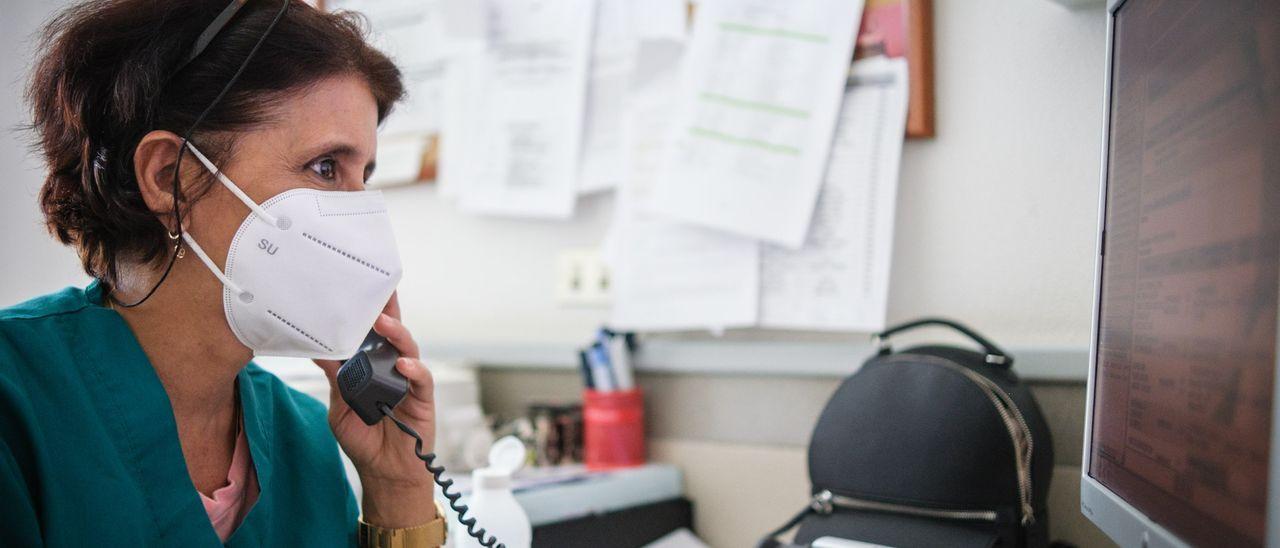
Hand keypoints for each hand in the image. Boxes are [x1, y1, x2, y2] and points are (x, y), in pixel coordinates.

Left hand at [314, 292, 438, 527]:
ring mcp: (409, 382)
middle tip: (380, 292)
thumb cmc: (363, 439)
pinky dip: (413, 370)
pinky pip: (422, 379)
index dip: (371, 312)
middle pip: (394, 334)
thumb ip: (335, 379)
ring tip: (385, 324)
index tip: (363, 288)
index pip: (373, 335)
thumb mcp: (339, 407)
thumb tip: (318, 351)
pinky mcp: (422, 399)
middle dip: (389, 311)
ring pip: (409, 350)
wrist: (383, 472)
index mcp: (372, 368)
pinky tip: (403, 365)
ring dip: (398, 335)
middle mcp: (392, 369)